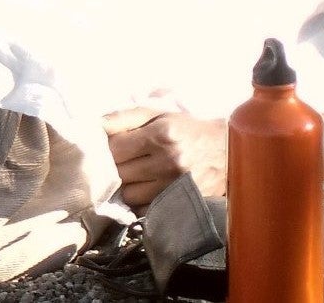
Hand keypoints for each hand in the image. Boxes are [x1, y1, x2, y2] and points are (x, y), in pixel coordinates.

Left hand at [102, 107, 228, 209]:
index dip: (107, 149)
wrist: (227, 151)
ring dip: (127, 187)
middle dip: (115, 168)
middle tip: (122, 163)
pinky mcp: (181, 203)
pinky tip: (146, 190)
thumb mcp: (158, 114)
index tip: (111, 148)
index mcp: (162, 135)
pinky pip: (145, 210)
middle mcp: (169, 162)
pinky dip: (140, 202)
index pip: (115, 149)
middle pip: (120, 173)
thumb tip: (95, 125)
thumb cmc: (187, 129)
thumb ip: (124, 117)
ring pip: (129, 195)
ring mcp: (175, 186)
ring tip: (135, 177)